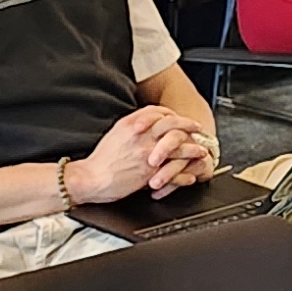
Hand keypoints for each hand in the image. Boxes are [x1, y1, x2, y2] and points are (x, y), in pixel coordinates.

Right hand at [73, 105, 202, 203]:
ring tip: (201, 151)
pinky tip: (190, 174)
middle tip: (197, 128)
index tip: (178, 119)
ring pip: (179, 145)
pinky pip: (174, 169)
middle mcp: (141, 134)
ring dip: (193, 148)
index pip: (158, 112)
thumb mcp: (115, 134)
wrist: (91, 178)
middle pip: (172, 123)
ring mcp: (148, 152)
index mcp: (131, 123)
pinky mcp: (151, 171)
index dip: (172, 115)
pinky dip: (185, 172)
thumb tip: (145, 125)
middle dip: (188, 125)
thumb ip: (133, 127)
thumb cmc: (101, 160)